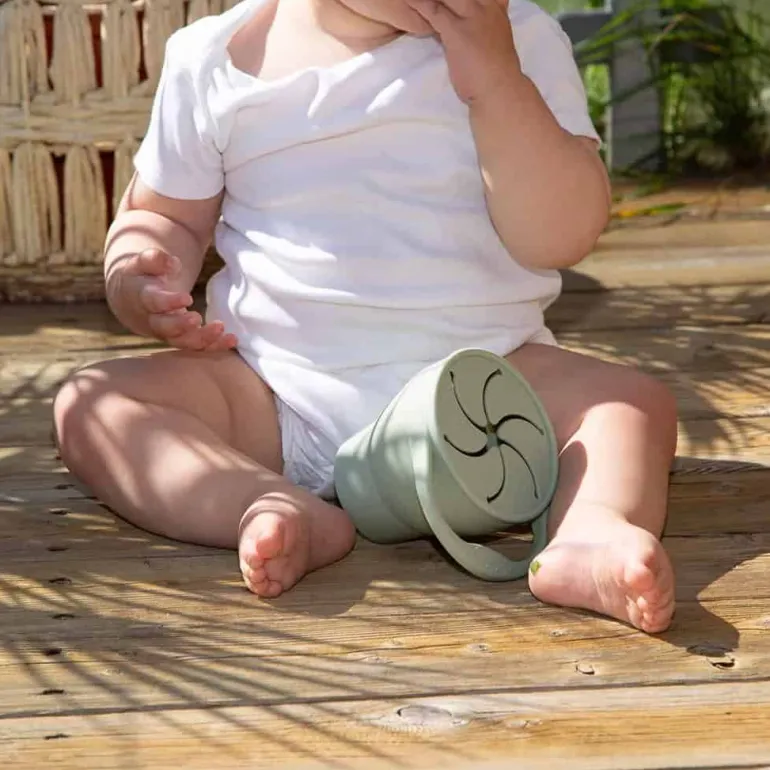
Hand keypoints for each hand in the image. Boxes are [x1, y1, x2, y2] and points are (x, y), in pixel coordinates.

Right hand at [120, 248, 237, 350]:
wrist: (134, 301)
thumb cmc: (143, 275)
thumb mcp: (144, 262)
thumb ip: (155, 259)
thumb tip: (173, 263)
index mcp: (142, 297)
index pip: (153, 302)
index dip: (168, 302)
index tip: (187, 298)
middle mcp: (153, 320)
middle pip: (165, 328)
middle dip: (181, 326)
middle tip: (197, 319)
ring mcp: (168, 333)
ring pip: (183, 341)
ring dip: (202, 338)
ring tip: (222, 329)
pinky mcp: (183, 339)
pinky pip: (198, 346)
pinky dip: (215, 345)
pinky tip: (232, 340)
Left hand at [405, 0, 520, 104]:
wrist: (499, 91)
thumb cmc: (495, 73)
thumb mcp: (495, 40)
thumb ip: (482, 27)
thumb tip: (465, 28)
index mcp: (496, 7)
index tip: (450, 1)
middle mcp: (486, 6)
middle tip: (432, 2)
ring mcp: (472, 17)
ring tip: (409, 0)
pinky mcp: (456, 31)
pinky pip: (433, 11)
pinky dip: (418, 4)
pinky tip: (407, 0)